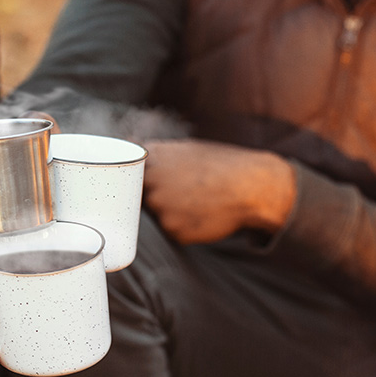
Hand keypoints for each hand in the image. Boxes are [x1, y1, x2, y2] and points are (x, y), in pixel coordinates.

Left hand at [143, 140, 295, 244]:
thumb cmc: (219, 165)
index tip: (138, 185)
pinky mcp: (173, 230)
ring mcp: (160, 207)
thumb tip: (129, 145)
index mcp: (151, 158)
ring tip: (194, 201)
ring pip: (155, 216)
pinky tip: (201, 214)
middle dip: (152, 198)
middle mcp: (150, 182)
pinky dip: (183, 226)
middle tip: (180, 193)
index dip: (130, 181)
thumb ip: (154, 153)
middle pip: (136, 198)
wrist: (251, 186)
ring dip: (169, 212)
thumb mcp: (185, 149)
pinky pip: (171, 231)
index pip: (124, 174)